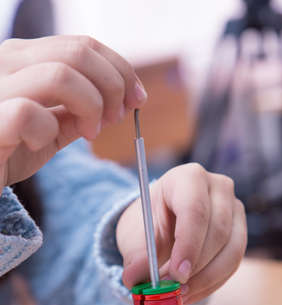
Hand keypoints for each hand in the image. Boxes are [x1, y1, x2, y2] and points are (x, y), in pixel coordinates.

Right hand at [0, 35, 146, 192]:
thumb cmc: (10, 150)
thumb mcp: (51, 129)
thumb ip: (79, 112)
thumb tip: (121, 102)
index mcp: (25, 58)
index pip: (83, 45)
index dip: (119, 69)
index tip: (137, 98)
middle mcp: (8, 62)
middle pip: (78, 53)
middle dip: (113, 86)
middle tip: (117, 118)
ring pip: (60, 75)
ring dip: (90, 107)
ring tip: (90, 133)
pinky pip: (28, 113)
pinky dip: (46, 130)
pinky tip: (40, 142)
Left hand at [116, 163, 246, 304]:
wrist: (161, 221)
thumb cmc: (149, 222)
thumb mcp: (135, 236)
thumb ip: (136, 257)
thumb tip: (134, 279)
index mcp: (187, 178)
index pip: (195, 209)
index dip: (188, 243)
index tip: (177, 274)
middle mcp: (218, 188)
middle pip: (218, 231)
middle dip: (197, 266)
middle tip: (175, 290)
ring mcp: (234, 210)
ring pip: (232, 250)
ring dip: (205, 279)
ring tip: (179, 294)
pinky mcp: (240, 233)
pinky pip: (233, 264)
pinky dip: (211, 283)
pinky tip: (191, 292)